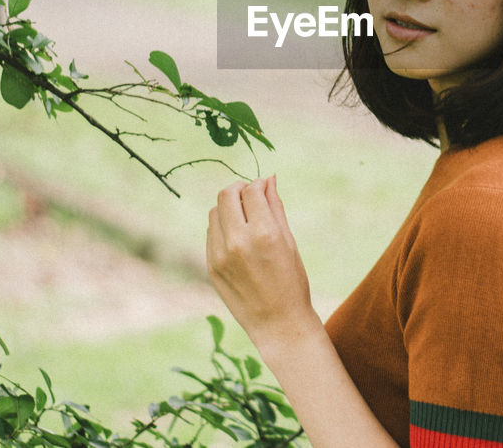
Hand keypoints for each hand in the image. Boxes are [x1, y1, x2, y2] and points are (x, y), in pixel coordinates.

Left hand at [206, 176, 317, 347]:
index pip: (251, 191)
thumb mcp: (289, 241)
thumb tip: (268, 179)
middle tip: (250, 196)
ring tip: (245, 218)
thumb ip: (275, 207)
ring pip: (215, 212)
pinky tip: (238, 237)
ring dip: (228, 207)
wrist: (278, 324)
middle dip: (239, 189)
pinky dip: (223, 227)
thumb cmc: (292, 281)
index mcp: (264, 233)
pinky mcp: (211, 266)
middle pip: (226, 195)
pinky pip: (211, 233)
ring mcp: (220, 255)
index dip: (258, 184)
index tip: (263, 188)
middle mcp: (239, 242)